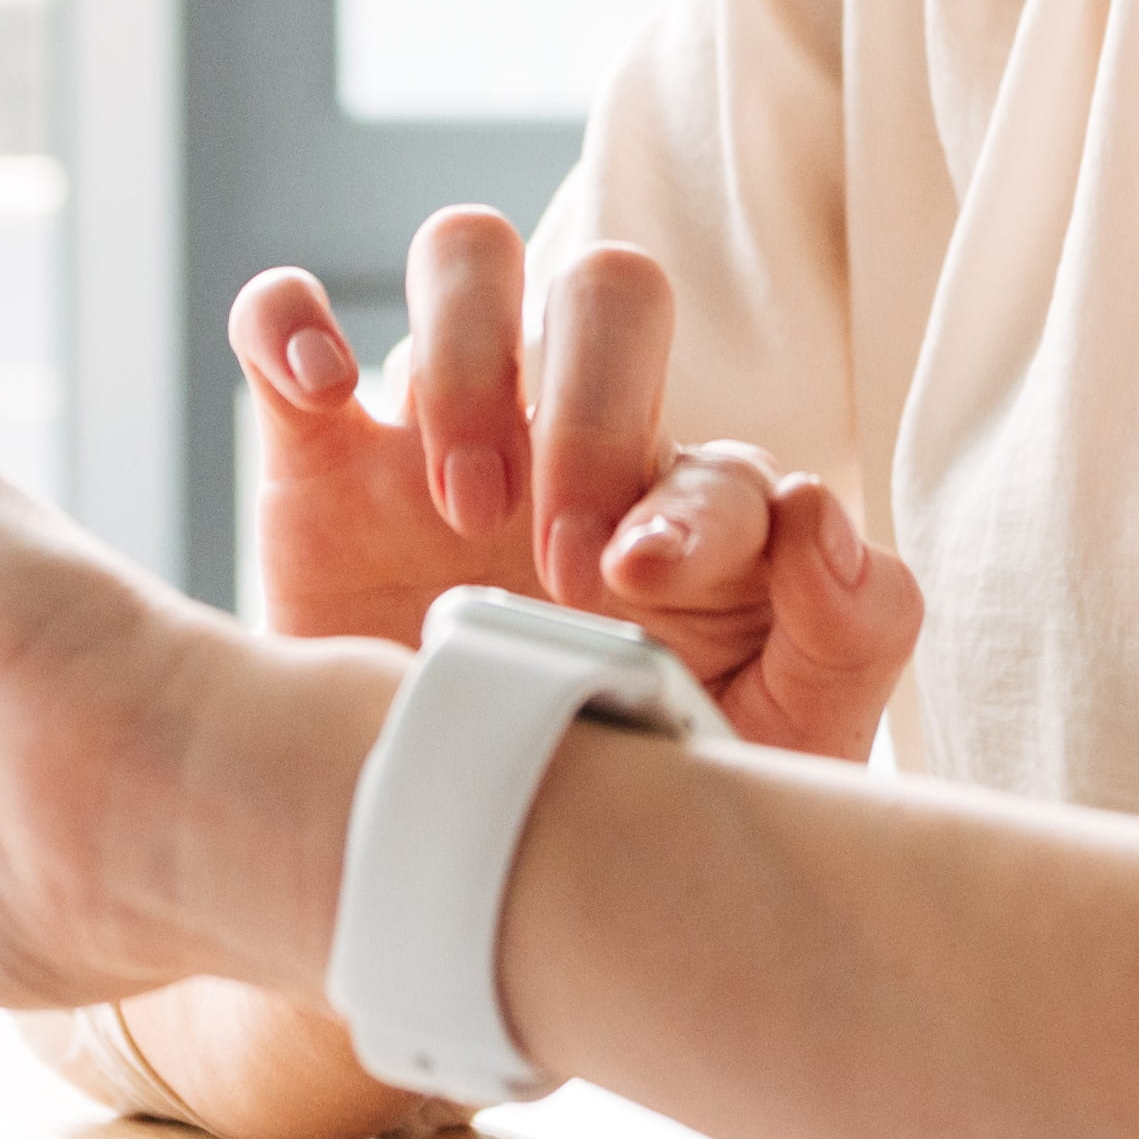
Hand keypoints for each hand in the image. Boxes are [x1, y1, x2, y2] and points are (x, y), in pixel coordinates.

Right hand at [234, 214, 924, 763]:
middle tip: (559, 563)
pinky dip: (291, 319)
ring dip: (468, 359)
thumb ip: (852, 633)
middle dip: (592, 410)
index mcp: (692, 518)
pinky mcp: (318, 464)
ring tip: (461, 503)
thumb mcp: (770, 750)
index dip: (690, 504)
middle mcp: (574, 448)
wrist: (446, 882)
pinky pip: (286, 322)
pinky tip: (319, 386)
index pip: (723, 454)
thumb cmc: (622, 800)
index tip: (631, 586)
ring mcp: (443, 440)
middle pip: (611, 291)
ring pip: (466, 257)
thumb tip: (823, 513)